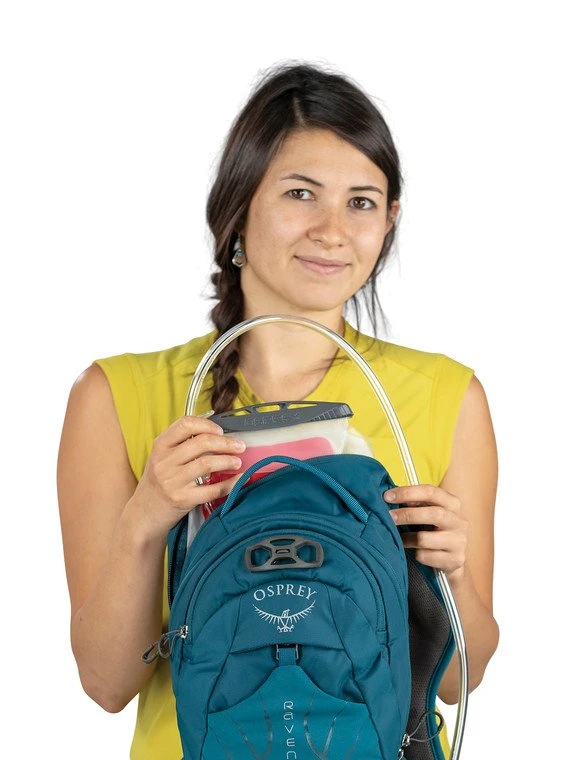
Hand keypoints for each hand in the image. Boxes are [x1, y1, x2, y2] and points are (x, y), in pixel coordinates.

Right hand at [131, 416, 245, 537]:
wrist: (143, 514)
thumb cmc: (157, 483)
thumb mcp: (161, 458)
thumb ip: (180, 445)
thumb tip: (216, 434)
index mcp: (160, 446)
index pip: (185, 424)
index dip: (207, 425)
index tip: (221, 430)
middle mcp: (164, 461)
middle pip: (201, 443)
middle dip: (226, 443)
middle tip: (240, 446)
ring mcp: (172, 481)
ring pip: (207, 464)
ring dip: (228, 461)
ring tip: (237, 462)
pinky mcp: (182, 499)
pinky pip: (212, 489)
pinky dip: (230, 484)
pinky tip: (238, 480)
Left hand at [383, 485, 467, 578]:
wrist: (453, 558)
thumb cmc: (435, 529)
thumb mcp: (429, 512)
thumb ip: (415, 503)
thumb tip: (392, 497)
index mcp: (452, 503)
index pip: (431, 492)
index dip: (407, 492)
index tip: (387, 496)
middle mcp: (459, 521)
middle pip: (433, 514)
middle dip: (407, 514)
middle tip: (389, 516)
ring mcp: (459, 541)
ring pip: (425, 539)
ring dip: (407, 538)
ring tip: (399, 538)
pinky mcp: (455, 560)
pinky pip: (426, 556)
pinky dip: (416, 554)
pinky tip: (414, 552)